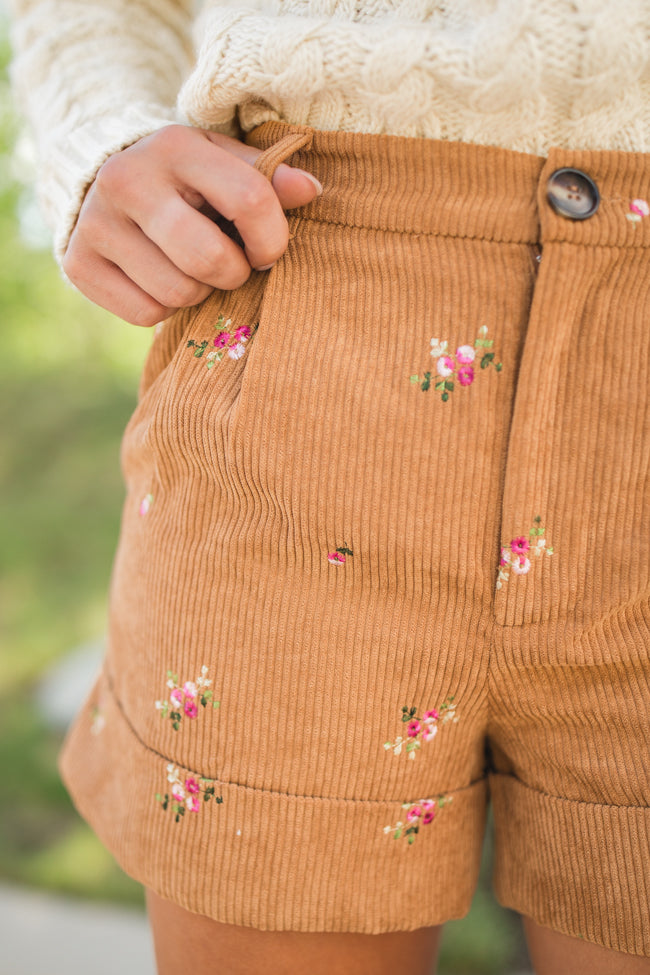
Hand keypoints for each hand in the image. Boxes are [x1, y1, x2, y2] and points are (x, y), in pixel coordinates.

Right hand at [62, 124, 321, 325]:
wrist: (103, 184)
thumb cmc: (186, 181)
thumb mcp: (225, 165)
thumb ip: (268, 179)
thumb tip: (310, 191)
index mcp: (175, 146)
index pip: (249, 199)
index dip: (272, 239)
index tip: (268, 251)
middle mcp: (127, 179)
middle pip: (208, 259)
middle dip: (233, 273)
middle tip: (230, 265)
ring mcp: (97, 223)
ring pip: (178, 292)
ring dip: (198, 292)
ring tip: (191, 268)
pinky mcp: (78, 264)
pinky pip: (146, 314)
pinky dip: (163, 308)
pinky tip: (159, 279)